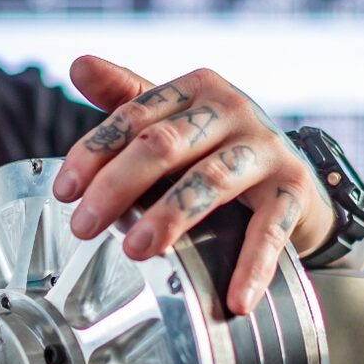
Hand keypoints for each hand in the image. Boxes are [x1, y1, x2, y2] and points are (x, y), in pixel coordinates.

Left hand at [53, 57, 337, 314]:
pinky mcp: (294, 189)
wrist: (299, 179)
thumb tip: (79, 64)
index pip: (133, 117)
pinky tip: (234, 299)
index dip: (93, 153)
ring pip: (210, 179)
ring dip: (170, 216)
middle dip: (117, 186)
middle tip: (84, 226)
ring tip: (138, 250)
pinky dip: (251, 266)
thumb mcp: (176, 120)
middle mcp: (232, 110)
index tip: (64, 192)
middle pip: (163, 143)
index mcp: (196, 90)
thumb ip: (127, 98)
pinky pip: (269, 228)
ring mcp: (267, 149)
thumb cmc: (220, 149)